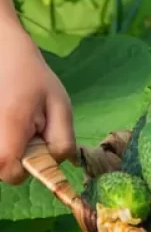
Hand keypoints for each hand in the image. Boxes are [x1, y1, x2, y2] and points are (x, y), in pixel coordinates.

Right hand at [0, 29, 76, 184]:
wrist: (6, 58)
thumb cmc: (35, 80)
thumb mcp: (60, 107)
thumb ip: (63, 140)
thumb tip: (60, 165)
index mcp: (9, 126)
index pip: (11, 174)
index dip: (28, 168)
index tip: (38, 145)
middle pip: (3, 169)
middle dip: (21, 157)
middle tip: (31, 128)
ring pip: (0, 160)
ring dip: (13, 148)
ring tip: (20, 123)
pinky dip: (7, 141)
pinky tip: (11, 122)